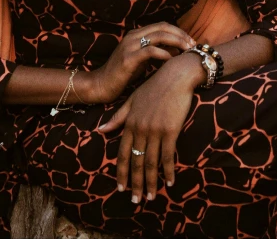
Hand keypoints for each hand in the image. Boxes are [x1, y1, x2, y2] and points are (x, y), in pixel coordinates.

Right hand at [83, 23, 195, 103]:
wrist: (100, 85)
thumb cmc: (122, 75)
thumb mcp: (142, 61)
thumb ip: (156, 52)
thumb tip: (176, 49)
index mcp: (136, 34)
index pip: (162, 26)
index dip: (178, 31)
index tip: (191, 41)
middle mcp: (133, 36)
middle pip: (163, 27)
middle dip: (181, 35)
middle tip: (193, 45)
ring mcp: (130, 46)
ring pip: (159, 36)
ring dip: (176, 42)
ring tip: (187, 50)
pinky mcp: (128, 58)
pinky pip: (150, 51)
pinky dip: (164, 54)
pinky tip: (172, 60)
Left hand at [99, 55, 202, 201]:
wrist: (175, 75)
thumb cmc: (155, 86)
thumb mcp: (133, 99)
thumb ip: (118, 117)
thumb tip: (100, 130)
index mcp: (130, 123)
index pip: (122, 153)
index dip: (121, 172)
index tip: (120, 188)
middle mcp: (140, 129)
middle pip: (136, 162)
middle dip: (135, 184)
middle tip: (135, 201)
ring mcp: (155, 130)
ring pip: (150, 163)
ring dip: (151, 183)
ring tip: (151, 197)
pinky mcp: (170, 130)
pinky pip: (167, 156)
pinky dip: (168, 171)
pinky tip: (169, 182)